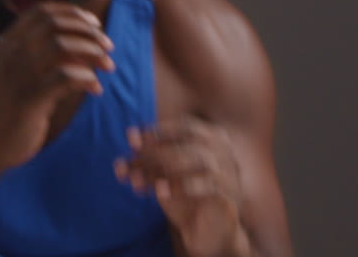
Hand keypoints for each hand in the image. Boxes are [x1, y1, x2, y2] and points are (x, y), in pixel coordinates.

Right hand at [0, 2, 114, 170]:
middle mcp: (9, 54)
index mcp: (6, 44)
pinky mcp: (27, 98)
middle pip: (54, 24)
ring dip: (92, 52)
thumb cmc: (10, 111)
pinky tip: (95, 88)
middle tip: (108, 45)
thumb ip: (45, 58)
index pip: (41, 12)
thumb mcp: (21, 76)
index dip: (72, 13)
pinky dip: (87, 78)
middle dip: (88, 30)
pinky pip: (65, 76)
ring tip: (108, 65)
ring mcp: (17, 75)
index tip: (94, 24)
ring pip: (61, 45)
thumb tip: (87, 44)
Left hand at [114, 117, 250, 256]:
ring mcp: (229, 172)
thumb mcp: (162, 176)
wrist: (207, 233)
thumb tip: (127, 144)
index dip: (158, 130)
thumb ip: (147, 160)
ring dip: (164, 168)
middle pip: (189, 141)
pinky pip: (208, 185)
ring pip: (198, 160)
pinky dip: (181, 185)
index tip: (131, 138)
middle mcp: (224, 151)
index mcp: (211, 138)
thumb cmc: (184, 196)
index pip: (185, 125)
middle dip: (155, 149)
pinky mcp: (230, 195)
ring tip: (139, 180)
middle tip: (129, 162)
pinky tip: (160, 191)